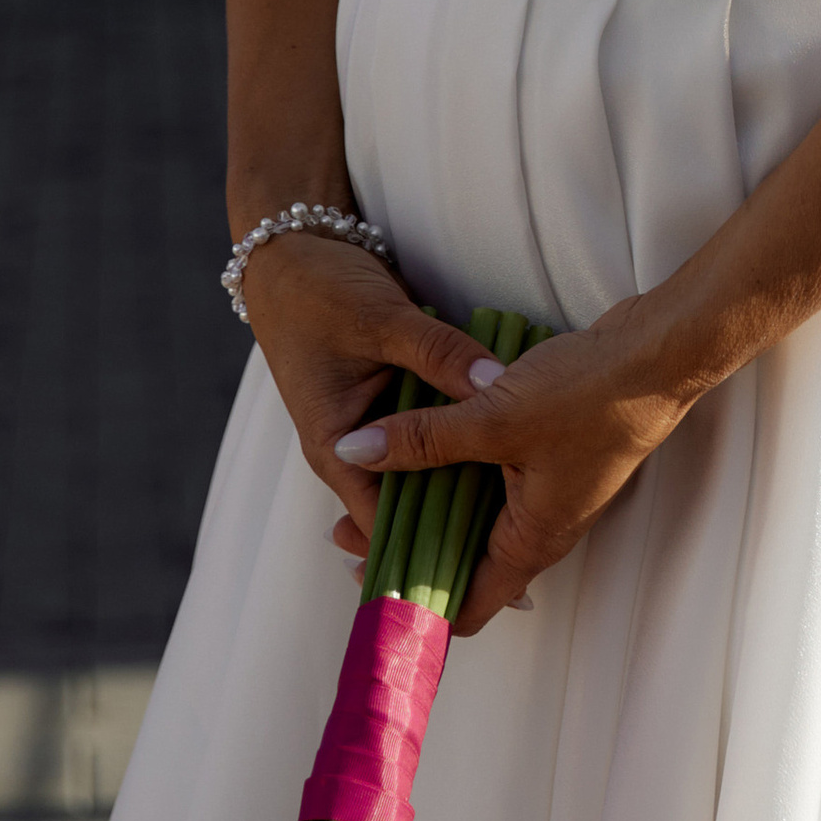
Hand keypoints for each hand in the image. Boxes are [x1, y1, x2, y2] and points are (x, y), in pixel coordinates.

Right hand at [239, 233, 500, 549]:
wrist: (292, 254)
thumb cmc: (318, 292)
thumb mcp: (382, 320)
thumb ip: (439, 355)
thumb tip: (496, 385)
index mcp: (338, 447)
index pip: (383, 523)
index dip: (427, 549)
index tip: (480, 566)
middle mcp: (358, 449)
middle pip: (412, 506)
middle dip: (458, 525)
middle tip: (521, 544)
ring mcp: (380, 425)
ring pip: (430, 471)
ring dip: (468, 480)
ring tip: (529, 505)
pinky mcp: (399, 400)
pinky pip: (438, 435)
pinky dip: (466, 440)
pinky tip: (512, 447)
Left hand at [326, 287, 712, 636]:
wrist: (660, 353)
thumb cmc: (592, 395)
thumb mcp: (494, 418)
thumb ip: (421, 438)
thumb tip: (353, 452)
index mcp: (531, 540)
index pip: (466, 607)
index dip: (414, 602)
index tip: (366, 580)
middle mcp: (540, 527)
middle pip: (462, 561)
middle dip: (406, 547)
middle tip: (349, 526)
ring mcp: (548, 492)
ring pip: (474, 516)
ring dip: (427, 504)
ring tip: (377, 480)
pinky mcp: (550, 457)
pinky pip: (491, 482)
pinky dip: (454, 472)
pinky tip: (423, 442)